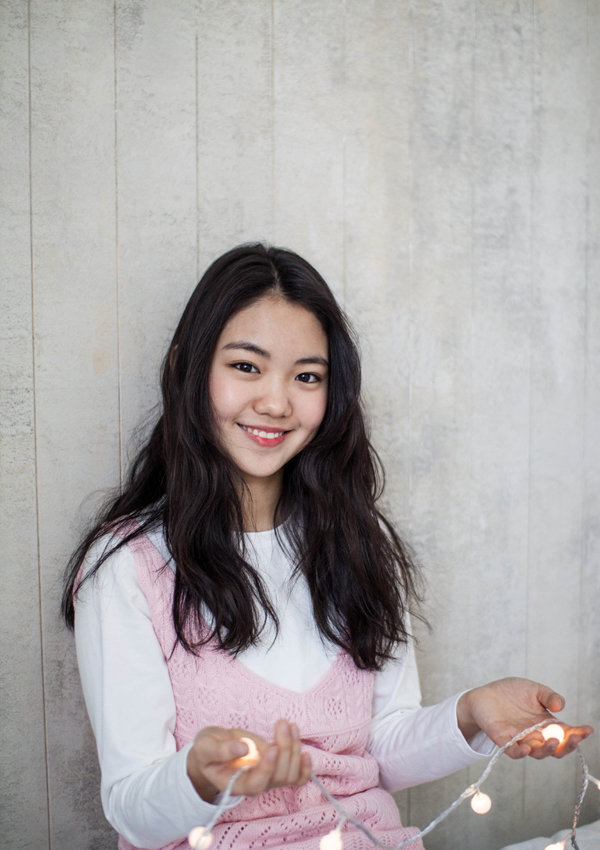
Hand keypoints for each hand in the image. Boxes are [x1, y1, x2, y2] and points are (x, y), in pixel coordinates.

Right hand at [186, 719, 311, 801]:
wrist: (212, 750)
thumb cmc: (208, 749)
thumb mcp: (206, 747)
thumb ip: (221, 750)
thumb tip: (243, 749)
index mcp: (235, 784)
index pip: (256, 784)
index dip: (267, 769)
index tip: (271, 748)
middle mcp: (254, 785)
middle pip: (278, 776)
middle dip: (284, 749)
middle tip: (282, 723)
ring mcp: (268, 779)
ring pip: (290, 774)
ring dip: (294, 749)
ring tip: (289, 725)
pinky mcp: (276, 770)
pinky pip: (296, 777)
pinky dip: (305, 768)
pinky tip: (306, 753)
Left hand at [456, 677, 592, 759]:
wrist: (484, 694)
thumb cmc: (511, 692)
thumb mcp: (534, 690)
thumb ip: (549, 697)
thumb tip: (561, 707)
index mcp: (546, 724)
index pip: (565, 734)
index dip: (578, 734)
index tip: (588, 729)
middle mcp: (536, 735)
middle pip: (555, 748)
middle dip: (567, 745)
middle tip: (574, 738)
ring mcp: (520, 740)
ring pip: (537, 752)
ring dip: (547, 749)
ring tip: (553, 740)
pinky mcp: (503, 740)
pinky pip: (513, 751)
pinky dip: (519, 752)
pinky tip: (526, 748)